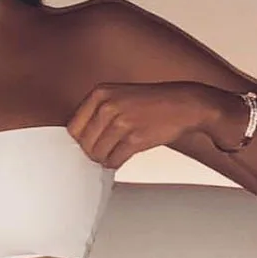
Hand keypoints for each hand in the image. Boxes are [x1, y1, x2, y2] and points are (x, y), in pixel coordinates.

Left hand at [67, 81, 214, 168]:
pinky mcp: (135, 139)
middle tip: (105, 152)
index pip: (73, 129)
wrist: (184, 104)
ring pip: (97, 155)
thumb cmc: (149, 104)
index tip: (91, 144)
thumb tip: (79, 142)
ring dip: (105, 159)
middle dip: (93, 153)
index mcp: (99, 94)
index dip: (81, 141)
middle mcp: (107, 106)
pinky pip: (114, 161)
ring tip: (116, 152)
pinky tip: (123, 156)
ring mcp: (121, 122)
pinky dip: (116, 163)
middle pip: (84, 145)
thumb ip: (97, 113)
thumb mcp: (118, 96)